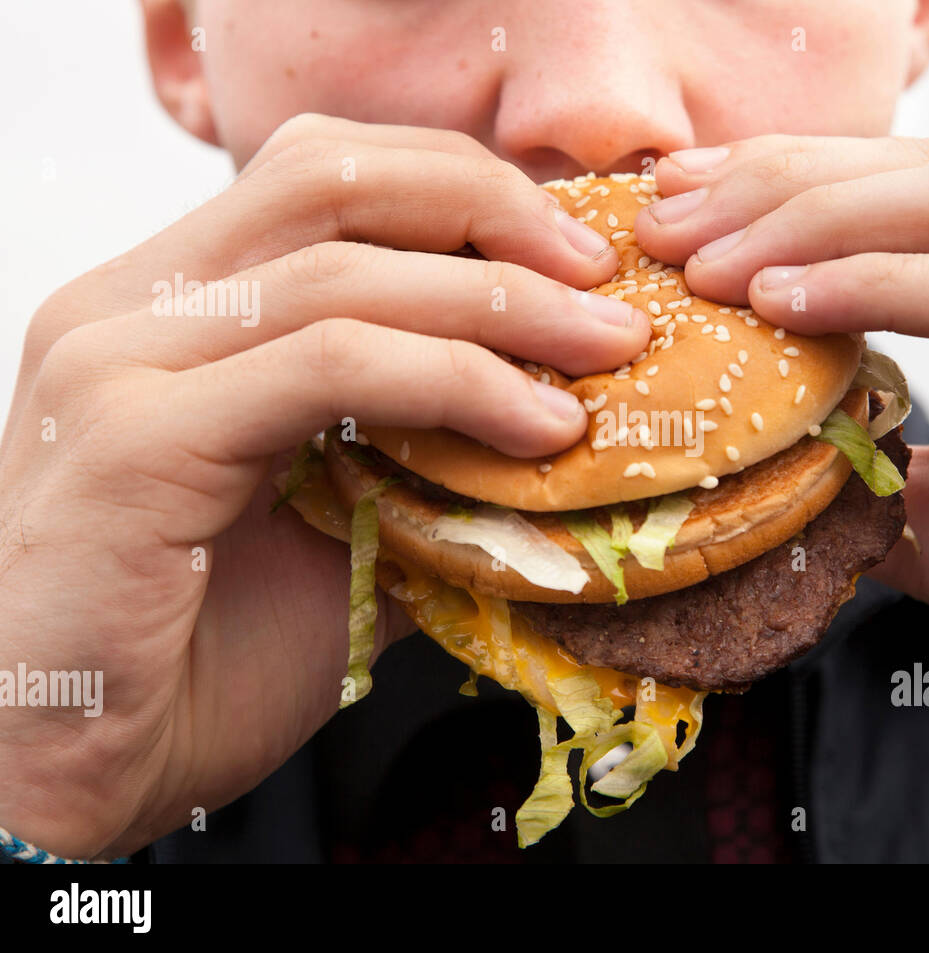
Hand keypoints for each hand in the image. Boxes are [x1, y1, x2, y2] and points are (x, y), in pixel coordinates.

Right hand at [0, 114, 648, 857]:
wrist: (73, 773)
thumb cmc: (198, 656)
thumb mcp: (336, 531)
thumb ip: (422, 459)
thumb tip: (556, 432)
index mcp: (170, 305)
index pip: (322, 176)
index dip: (459, 189)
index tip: (570, 252)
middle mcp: (130, 307)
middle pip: (330, 178)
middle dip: (492, 213)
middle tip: (601, 281)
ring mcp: (118, 362)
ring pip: (341, 273)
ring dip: (500, 306)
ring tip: (603, 352)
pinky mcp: (134, 439)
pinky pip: (325, 368)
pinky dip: (452, 384)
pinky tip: (537, 428)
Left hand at [636, 134, 928, 776]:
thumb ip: (878, 467)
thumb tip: (773, 461)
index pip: (926, 188)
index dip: (796, 184)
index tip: (687, 211)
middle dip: (786, 190)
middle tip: (671, 227)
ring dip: (820, 226)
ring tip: (710, 265)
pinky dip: (888, 289)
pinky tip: (791, 302)